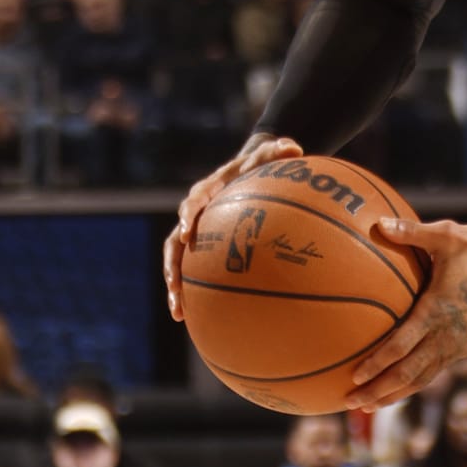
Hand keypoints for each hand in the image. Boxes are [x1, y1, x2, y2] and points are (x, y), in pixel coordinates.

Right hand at [165, 133, 302, 320]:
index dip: (187, 217)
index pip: (192, 203)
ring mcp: (198, 234)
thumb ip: (279, 151)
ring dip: (176, 287)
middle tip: (173, 285)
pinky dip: (195, 293)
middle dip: (172, 265)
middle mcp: (195, 214)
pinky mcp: (205, 250)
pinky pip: (196, 272)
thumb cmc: (261, 164)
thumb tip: (295, 147)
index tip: (186, 232)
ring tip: (178, 312)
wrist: (249, 170)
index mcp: (207, 191)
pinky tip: (199, 319)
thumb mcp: (270, 155)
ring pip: (179, 263)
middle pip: (175, 242)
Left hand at [345, 217, 466, 408]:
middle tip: (350, 401)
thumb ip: (412, 232)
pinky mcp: (462, 349)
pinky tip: (393, 388)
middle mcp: (447, 336)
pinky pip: (432, 373)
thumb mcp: (448, 235)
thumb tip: (378, 223)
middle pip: (407, 373)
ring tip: (367, 406)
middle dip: (378, 390)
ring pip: (420, 379)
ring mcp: (456, 346)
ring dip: (392, 394)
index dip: (378, 363)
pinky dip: (410, 384)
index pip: (402, 345)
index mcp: (437, 311)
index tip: (355, 374)